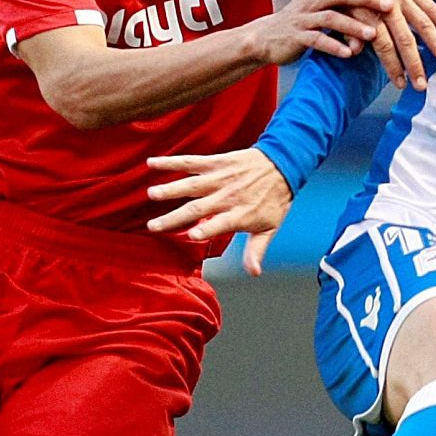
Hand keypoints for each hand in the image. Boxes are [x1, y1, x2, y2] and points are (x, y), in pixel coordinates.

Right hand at [147, 149, 292, 274]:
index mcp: (240, 214)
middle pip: (198, 208)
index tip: (191, 236)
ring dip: (171, 189)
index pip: (220, 224)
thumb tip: (254, 273)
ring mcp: (220, 178)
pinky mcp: (216, 162)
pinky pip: (191, 162)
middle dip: (175, 217)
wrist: (283, 163)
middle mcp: (227, 196)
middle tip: (153, 225)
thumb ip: (256, 250)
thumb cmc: (275, 198)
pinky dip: (171, 162)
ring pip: (191, 185)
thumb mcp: (270, 227)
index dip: (207, 230)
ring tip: (151, 194)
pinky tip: (152, 164)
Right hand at [254, 0, 393, 67]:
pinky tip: (349, 53)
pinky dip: (333, 46)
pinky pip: (316, 41)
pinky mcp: (296, 38)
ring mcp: (303, 18)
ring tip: (373, 34)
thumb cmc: (298, 12)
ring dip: (353, 26)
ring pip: (330, 18)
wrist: (267, 36)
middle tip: (389, 5)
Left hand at [330, 0, 435, 90]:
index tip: (401, 85)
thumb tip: (355, 50)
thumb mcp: (341, 8)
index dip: (393, 66)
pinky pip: (431, 7)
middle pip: (406, 39)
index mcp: (369, 11)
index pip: (383, 45)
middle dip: (416, 64)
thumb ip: (349, 30)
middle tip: (423, 85)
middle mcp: (389, 3)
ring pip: (424, 24)